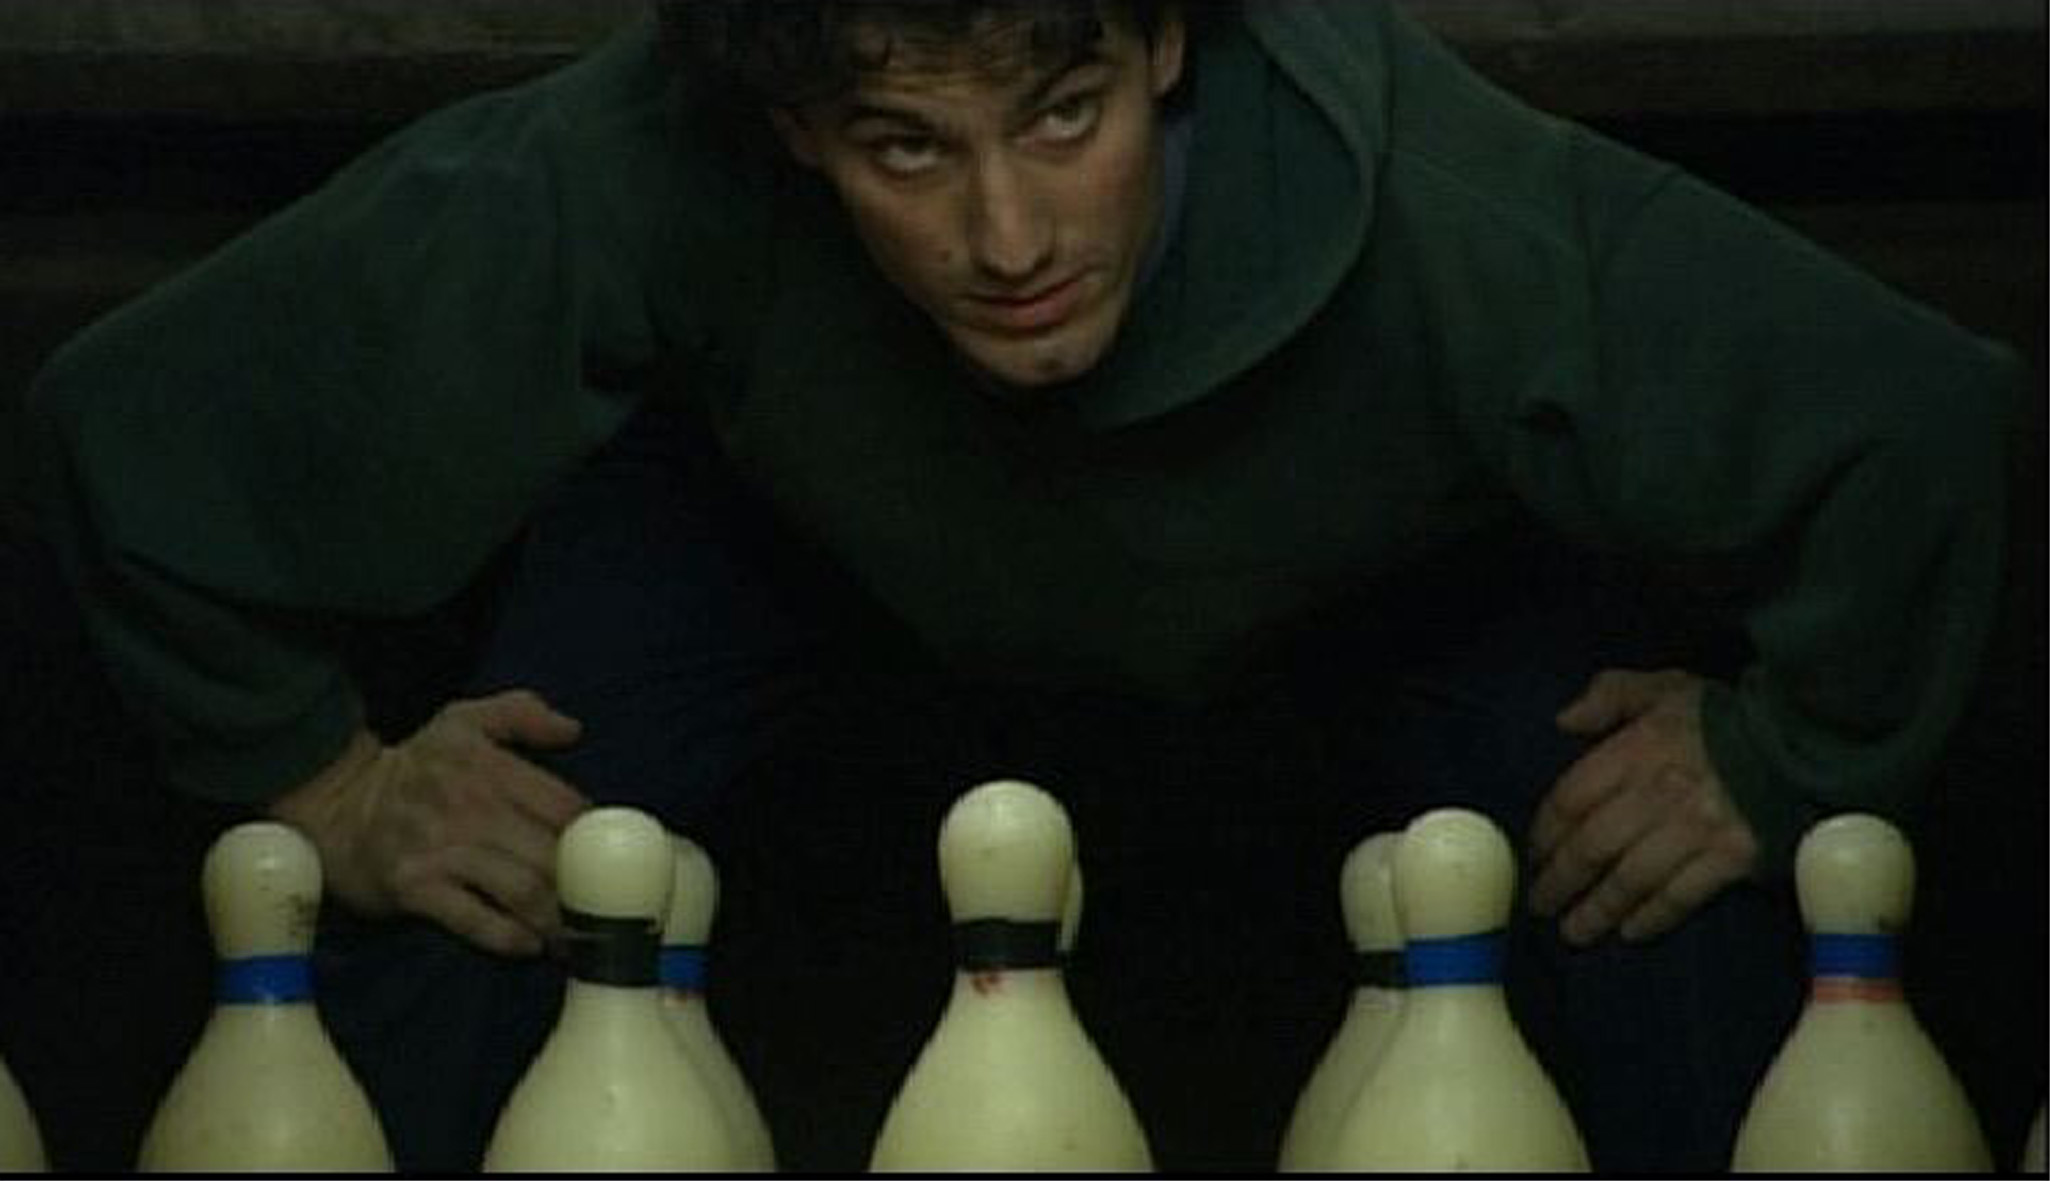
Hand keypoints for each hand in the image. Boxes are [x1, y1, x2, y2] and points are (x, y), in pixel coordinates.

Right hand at [266, 690, 589, 956]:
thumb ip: (521, 714)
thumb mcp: (463, 721)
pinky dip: (507, 936)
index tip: (615, 864)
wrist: (334, 803)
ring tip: (579, 942)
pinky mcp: (415, 888)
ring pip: (521, 890)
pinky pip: (473, 919)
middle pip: (551, 855)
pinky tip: (530, 946)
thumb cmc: (412, 766)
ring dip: (557, 920)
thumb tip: (574, 729)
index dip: (596, 838)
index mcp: (491, 767)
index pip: (566, 806)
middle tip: (609, 916)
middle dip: (585, 889)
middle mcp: (472, 808)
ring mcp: (443, 851)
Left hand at [1528, 669, 1757, 946]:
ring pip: (1631, 879)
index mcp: (1638, 749)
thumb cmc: (1726, 715)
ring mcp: (1697, 829)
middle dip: (1560, 881)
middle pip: (1593, 847)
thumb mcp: (1666, 686)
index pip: (1572, 798)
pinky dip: (1653, 917)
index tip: (1533, 855)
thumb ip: (1611, 694)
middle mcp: (1659, 793)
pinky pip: (1682, 895)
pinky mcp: (1733, 858)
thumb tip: (1564, 721)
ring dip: (1598, 910)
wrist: (1808, 740)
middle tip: (1540, 905)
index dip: (1546, 832)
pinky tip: (1631, 933)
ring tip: (1574, 932)